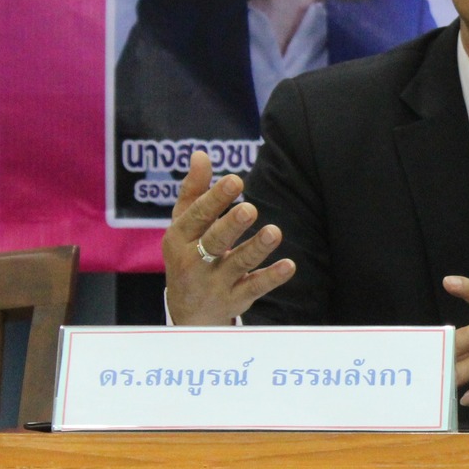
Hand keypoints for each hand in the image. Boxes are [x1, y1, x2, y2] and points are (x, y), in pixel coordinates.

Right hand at [162, 151, 294, 324]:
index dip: (216, 198)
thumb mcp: (184, 225)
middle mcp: (193, 263)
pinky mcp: (234, 300)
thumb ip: (194, 191)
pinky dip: (271, 278)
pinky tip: (289, 265)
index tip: (236, 180)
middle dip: (231, 226)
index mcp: (179, 239)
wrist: (187, 314)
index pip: (197, 216)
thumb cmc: (188, 255)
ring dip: (256, 248)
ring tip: (275, 232)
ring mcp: (214, 284)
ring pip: (237, 265)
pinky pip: (254, 288)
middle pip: (214, 242)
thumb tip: (201, 154)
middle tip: (250, 210)